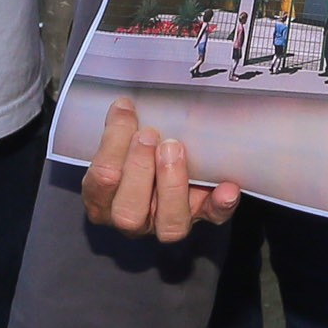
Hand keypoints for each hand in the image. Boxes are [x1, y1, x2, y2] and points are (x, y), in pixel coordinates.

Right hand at [80, 95, 240, 241]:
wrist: (161, 162)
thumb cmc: (133, 148)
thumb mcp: (119, 140)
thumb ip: (121, 129)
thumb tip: (124, 103)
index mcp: (104, 199)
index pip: (101, 183)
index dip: (112, 147)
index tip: (126, 111)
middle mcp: (133, 218)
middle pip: (129, 212)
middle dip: (139, 169)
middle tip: (149, 135)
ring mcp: (168, 222)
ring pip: (169, 224)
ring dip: (172, 185)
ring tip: (176, 148)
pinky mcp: (202, 216)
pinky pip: (213, 217)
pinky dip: (220, 204)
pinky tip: (226, 188)